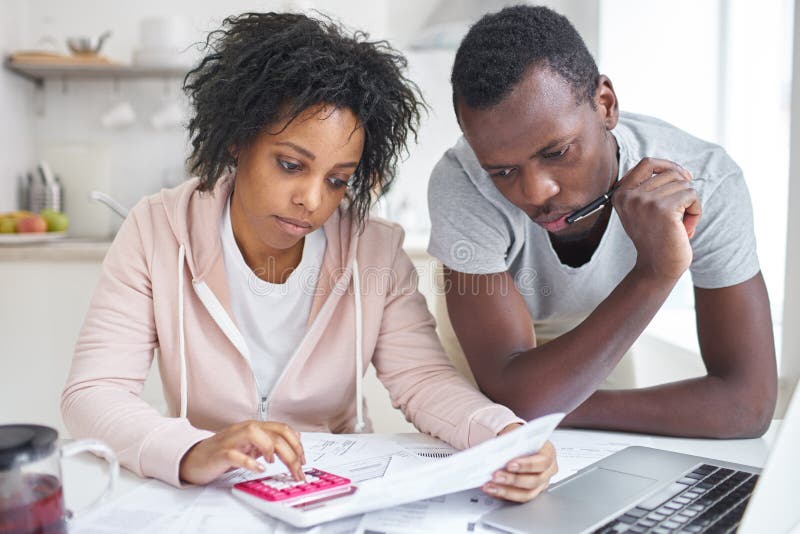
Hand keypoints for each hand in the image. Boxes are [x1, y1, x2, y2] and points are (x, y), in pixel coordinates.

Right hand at [179, 420, 305, 484]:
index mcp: (254, 428)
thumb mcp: (251, 445)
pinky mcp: (220, 453)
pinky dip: (249, 461)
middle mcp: (244, 430)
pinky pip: (236, 454)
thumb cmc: (222, 452)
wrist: (194, 458)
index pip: (282, 429)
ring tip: (275, 463)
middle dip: (291, 452)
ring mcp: (232, 440)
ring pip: (257, 435)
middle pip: (274, 433)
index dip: (297, 444)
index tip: (303, 460)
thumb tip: (296, 437)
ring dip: (271, 449)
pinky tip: (258, 468)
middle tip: (297, 469)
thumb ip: (271, 440)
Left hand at [482, 424, 557, 501]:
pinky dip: (503, 494)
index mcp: (549, 453)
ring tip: (491, 486)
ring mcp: (541, 484)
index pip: (542, 462)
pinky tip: (492, 490)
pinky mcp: (531, 492)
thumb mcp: (518, 434)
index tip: (509, 464)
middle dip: (513, 480)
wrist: (518, 443)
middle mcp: (548, 471)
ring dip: (506, 491)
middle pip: (534, 481)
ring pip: (527, 494)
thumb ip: (512, 443)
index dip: (526, 465)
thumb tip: (498, 452)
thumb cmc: (520, 439)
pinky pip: (518, 498)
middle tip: (496, 476)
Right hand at [613, 157, 700, 281]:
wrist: (658, 267)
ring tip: (681, 223)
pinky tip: (687, 228)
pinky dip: (696, 210)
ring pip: (683, 184)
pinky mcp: (663, 209)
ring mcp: (645, 201)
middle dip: (682, 191)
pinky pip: (692, 194)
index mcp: (621, 194)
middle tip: (679, 214)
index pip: (647, 163)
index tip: (683, 178)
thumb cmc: (656, 238)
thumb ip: (651, 188)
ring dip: (689, 203)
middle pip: (670, 173)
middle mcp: (629, 196)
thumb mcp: (645, 210)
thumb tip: (681, 171)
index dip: (669, 166)